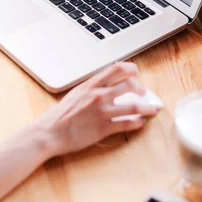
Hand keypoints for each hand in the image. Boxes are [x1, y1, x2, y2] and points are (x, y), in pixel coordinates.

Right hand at [36, 62, 160, 158]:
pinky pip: (127, 124)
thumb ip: (91, 88)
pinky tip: (139, 123)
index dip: (131, 69)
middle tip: (145, 93)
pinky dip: (137, 123)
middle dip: (142, 88)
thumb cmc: (59, 115)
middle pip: (130, 85)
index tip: (136, 73)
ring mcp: (102, 112)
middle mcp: (98, 95)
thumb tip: (105, 85)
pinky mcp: (103, 129)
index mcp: (91, 85)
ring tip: (152, 109)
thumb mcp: (75, 94)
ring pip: (134, 106)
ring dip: (147, 107)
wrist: (49, 132)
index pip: (117, 68)